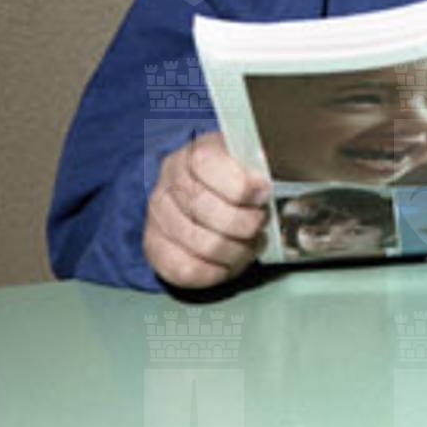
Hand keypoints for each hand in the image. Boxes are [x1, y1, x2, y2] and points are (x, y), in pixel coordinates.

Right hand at [143, 131, 270, 288]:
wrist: (201, 190)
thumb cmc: (234, 176)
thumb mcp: (248, 157)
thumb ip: (259, 166)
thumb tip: (270, 186)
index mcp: (193, 154)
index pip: (207, 164)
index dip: (240, 185)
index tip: (264, 194)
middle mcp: (169, 183)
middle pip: (205, 209)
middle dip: (245, 222)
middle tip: (261, 223)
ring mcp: (158, 217)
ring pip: (203, 245)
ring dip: (238, 251)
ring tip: (251, 244)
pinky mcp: (155, 248)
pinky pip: (186, 271)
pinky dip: (216, 273)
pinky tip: (231, 262)